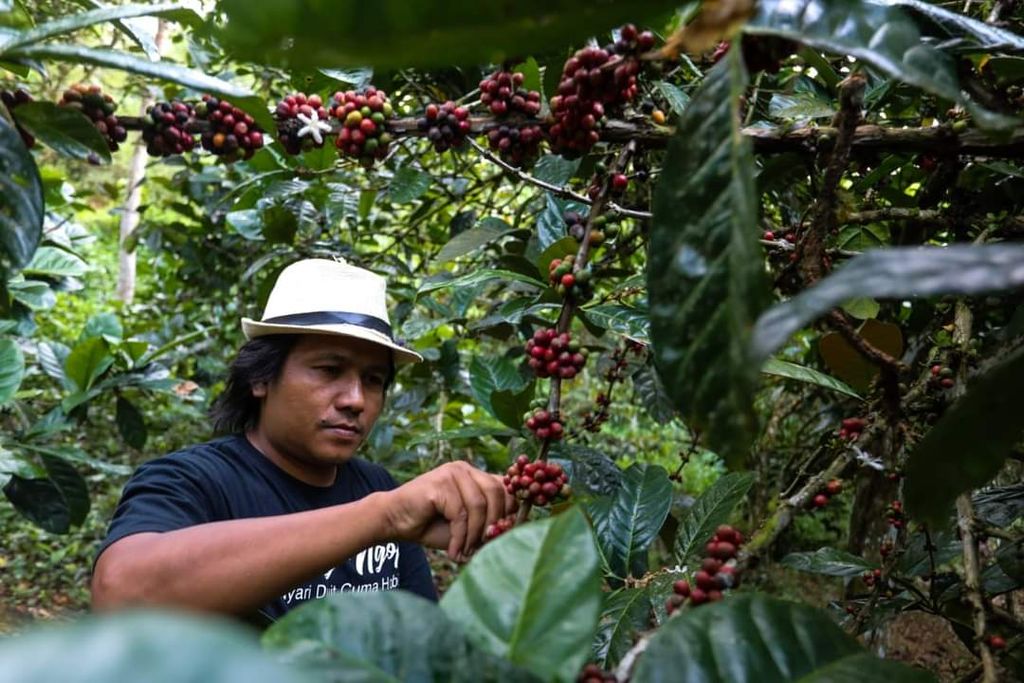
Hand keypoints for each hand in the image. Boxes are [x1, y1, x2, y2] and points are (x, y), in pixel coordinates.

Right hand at [382, 461, 515, 560]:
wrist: (394, 521)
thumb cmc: (431, 525)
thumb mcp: (466, 526)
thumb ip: (488, 524)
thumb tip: (513, 532)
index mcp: (475, 475)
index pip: (506, 487)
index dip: (512, 511)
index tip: (507, 535)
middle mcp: (465, 469)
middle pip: (496, 494)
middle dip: (494, 525)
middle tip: (484, 546)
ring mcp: (451, 473)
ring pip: (479, 505)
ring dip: (475, 535)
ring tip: (467, 551)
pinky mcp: (439, 484)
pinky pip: (460, 514)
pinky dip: (460, 537)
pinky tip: (453, 551)